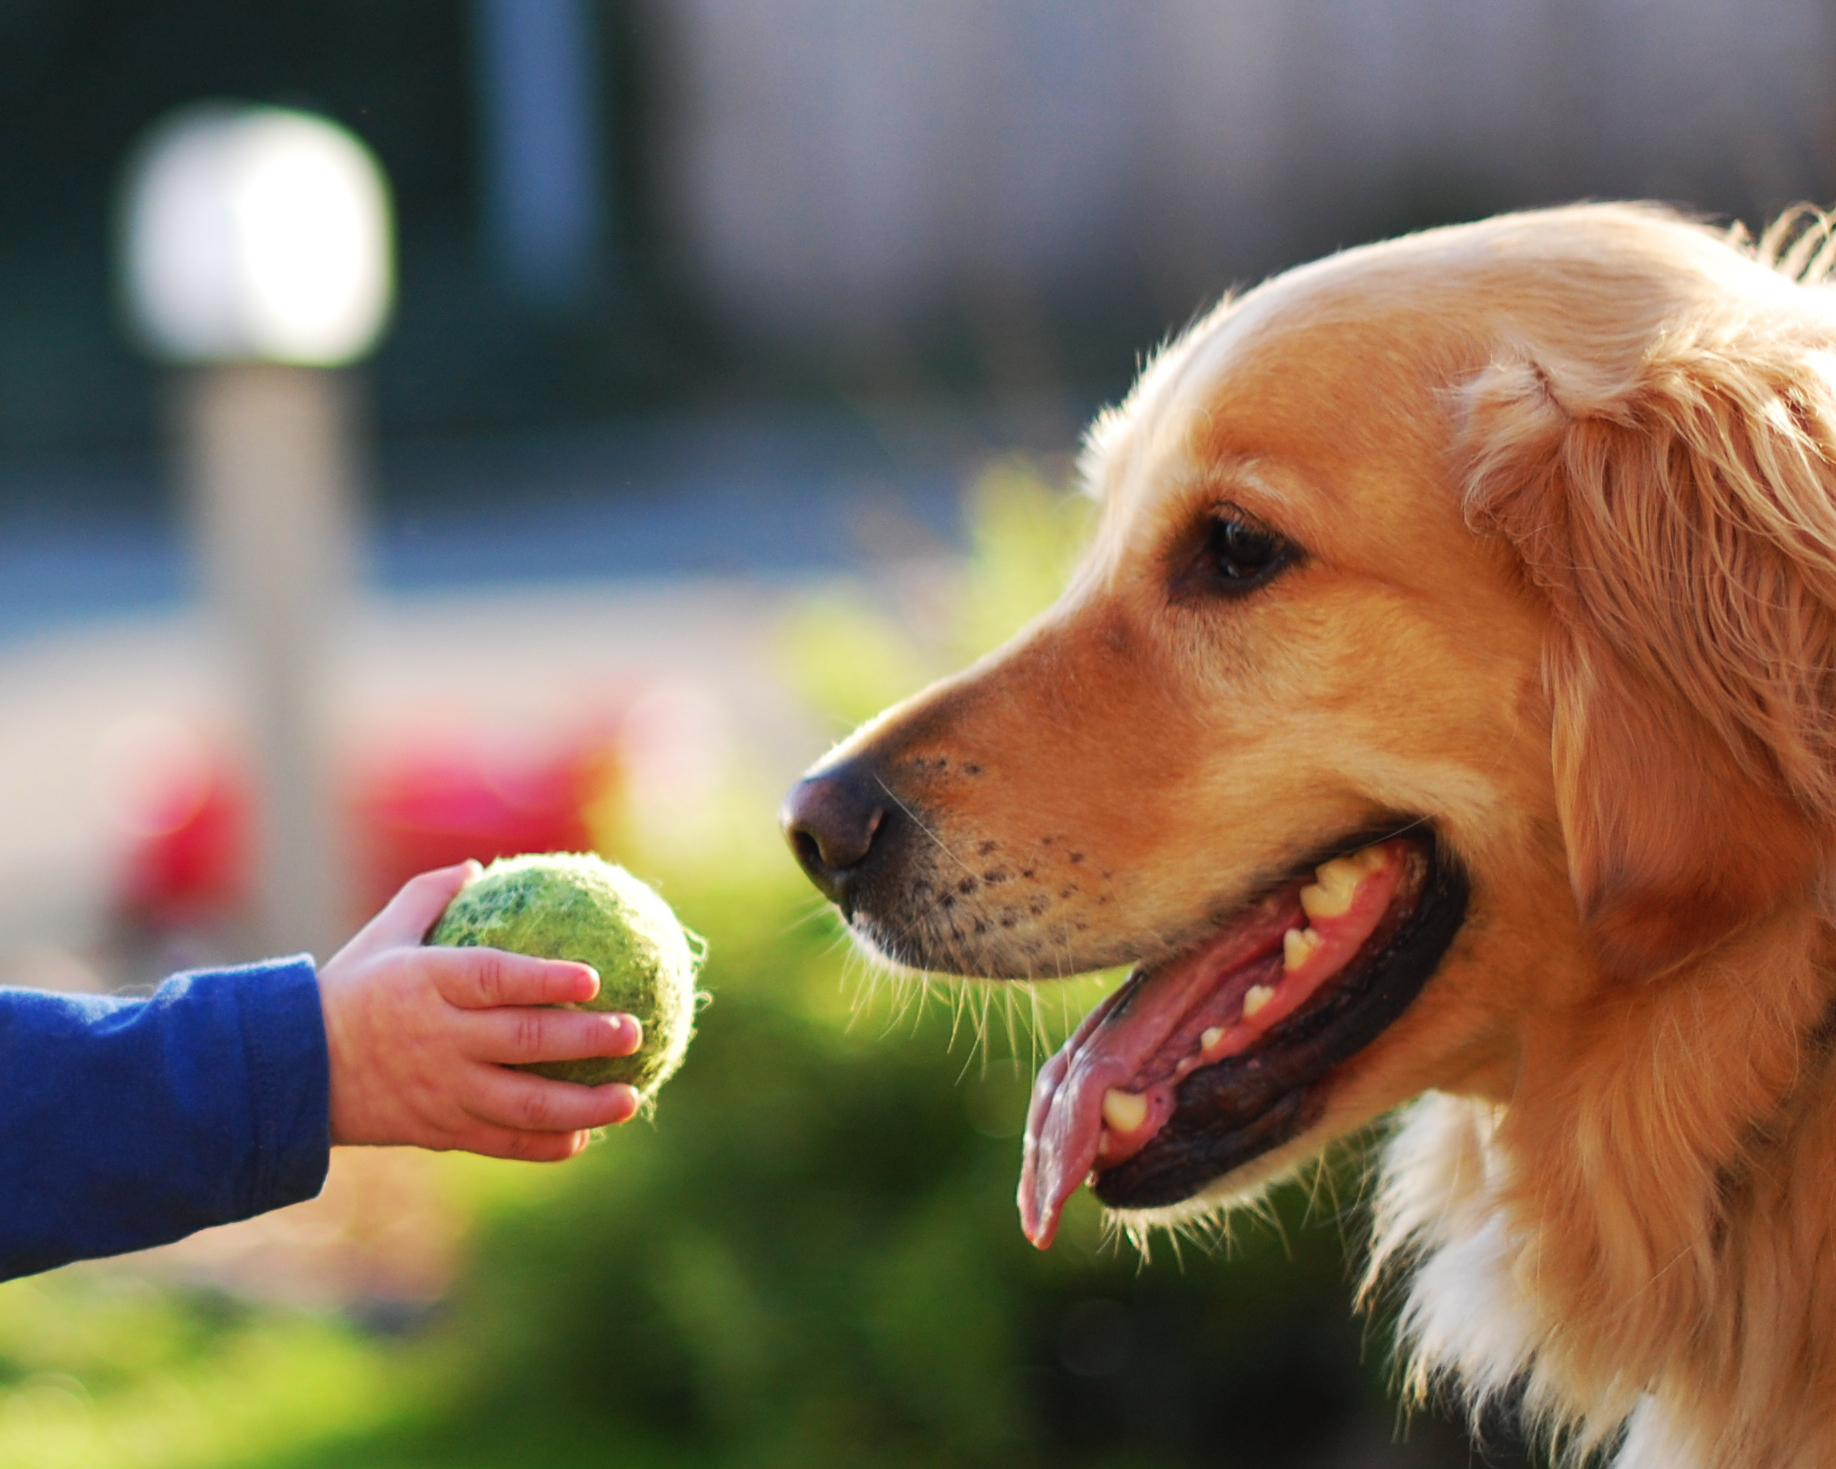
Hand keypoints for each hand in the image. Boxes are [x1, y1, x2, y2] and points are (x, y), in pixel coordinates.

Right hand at [318, 861, 642, 1159]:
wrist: (295, 1073)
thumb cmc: (351, 993)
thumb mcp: (382, 936)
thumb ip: (430, 896)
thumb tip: (479, 865)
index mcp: (427, 983)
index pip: (496, 979)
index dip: (546, 980)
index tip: (594, 978)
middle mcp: (440, 1038)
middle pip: (524, 1041)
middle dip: (586, 1040)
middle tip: (633, 1032)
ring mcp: (443, 1089)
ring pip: (523, 1104)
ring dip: (584, 1104)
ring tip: (630, 1097)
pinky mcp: (441, 1130)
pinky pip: (503, 1142)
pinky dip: (547, 1144)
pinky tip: (584, 1135)